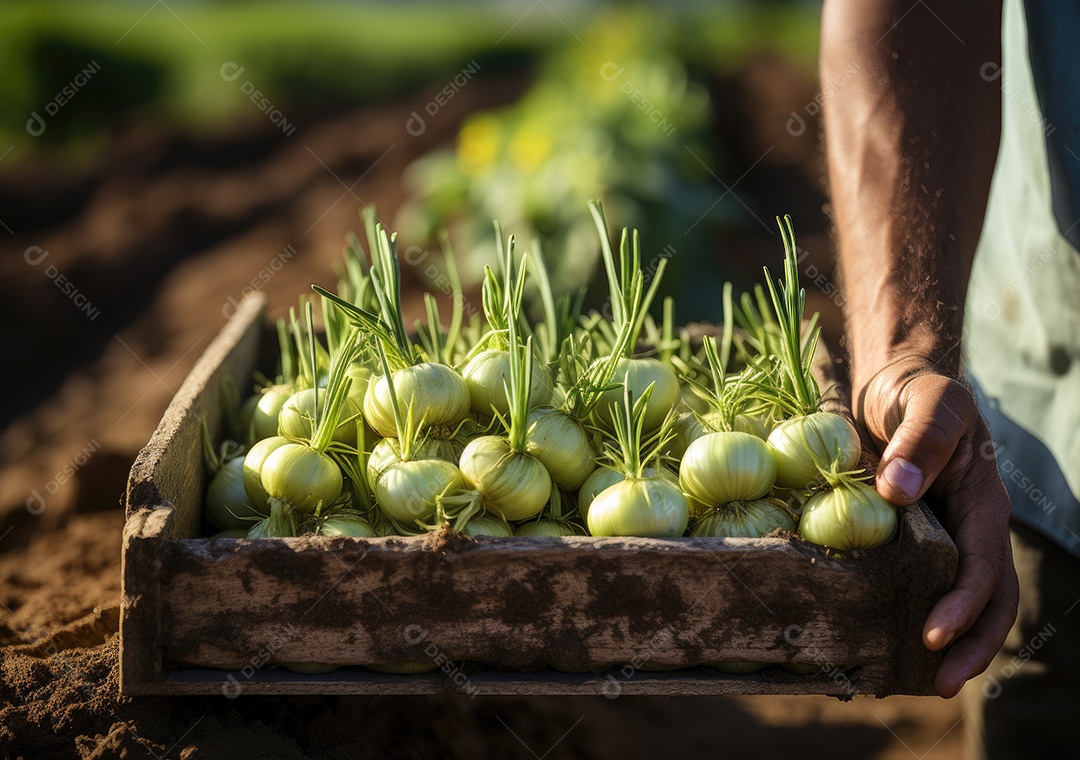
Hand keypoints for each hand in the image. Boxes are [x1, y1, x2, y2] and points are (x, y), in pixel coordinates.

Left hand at [853, 356, 1018, 697]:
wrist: (895, 388)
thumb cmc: (917, 393)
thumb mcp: (929, 401)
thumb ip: (921, 437)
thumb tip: (899, 489)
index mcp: (982, 502)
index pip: (983, 564)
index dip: (965, 603)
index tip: (935, 632)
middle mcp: (970, 529)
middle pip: (989, 599)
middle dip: (972, 645)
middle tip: (939, 682)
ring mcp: (944, 539)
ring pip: (963, 602)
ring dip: (953, 645)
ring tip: (924, 681)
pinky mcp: (913, 543)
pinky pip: (921, 586)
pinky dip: (915, 616)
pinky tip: (889, 644)